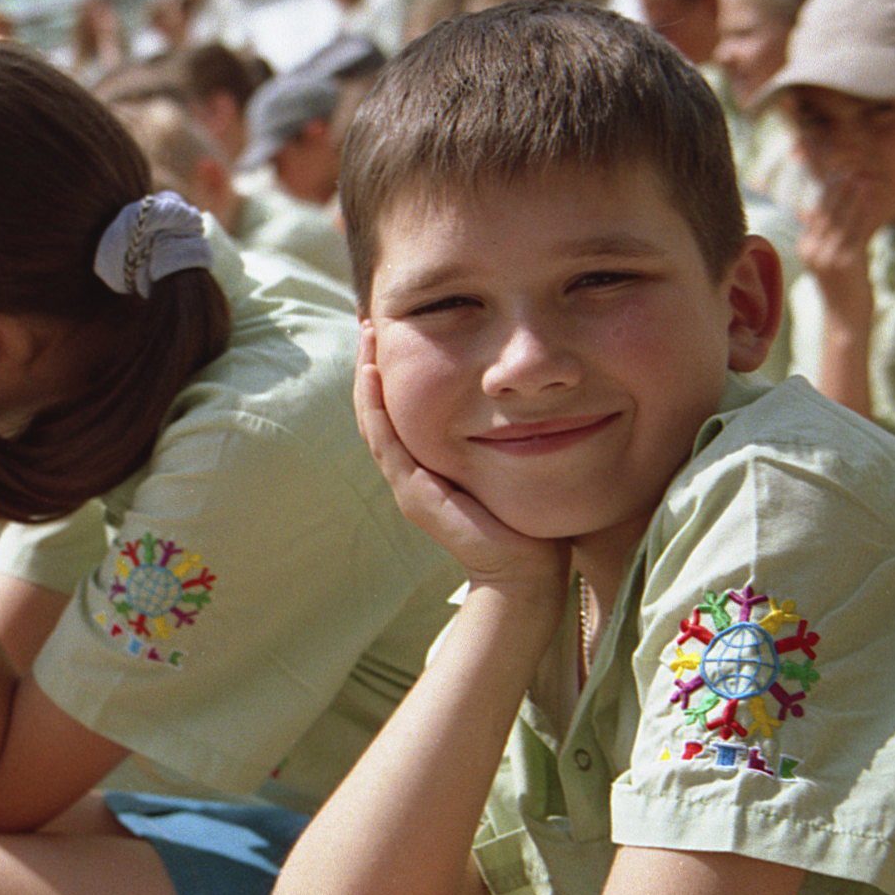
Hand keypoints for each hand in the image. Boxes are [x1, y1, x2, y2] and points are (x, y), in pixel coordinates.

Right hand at [355, 326, 566, 593]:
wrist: (526, 574)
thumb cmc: (528, 521)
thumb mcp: (511, 461)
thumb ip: (507, 431)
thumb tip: (527, 388)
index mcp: (429, 464)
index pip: (399, 408)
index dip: (391, 369)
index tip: (392, 326)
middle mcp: (412, 472)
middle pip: (378, 409)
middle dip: (372, 363)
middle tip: (369, 320)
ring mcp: (408, 484)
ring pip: (374, 421)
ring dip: (366, 377)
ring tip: (366, 336)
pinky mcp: (415, 495)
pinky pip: (387, 442)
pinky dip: (376, 407)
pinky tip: (372, 374)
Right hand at [796, 172, 878, 302]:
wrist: (846, 319)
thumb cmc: (844, 288)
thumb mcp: (831, 259)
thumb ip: (829, 236)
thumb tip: (825, 212)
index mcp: (807, 247)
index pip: (815, 212)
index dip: (827, 191)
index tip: (839, 171)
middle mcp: (812, 250)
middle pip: (825, 211)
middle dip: (837, 188)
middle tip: (849, 166)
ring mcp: (826, 256)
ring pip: (839, 218)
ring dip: (851, 194)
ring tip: (862, 175)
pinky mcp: (844, 262)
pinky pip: (855, 230)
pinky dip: (864, 210)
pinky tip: (872, 196)